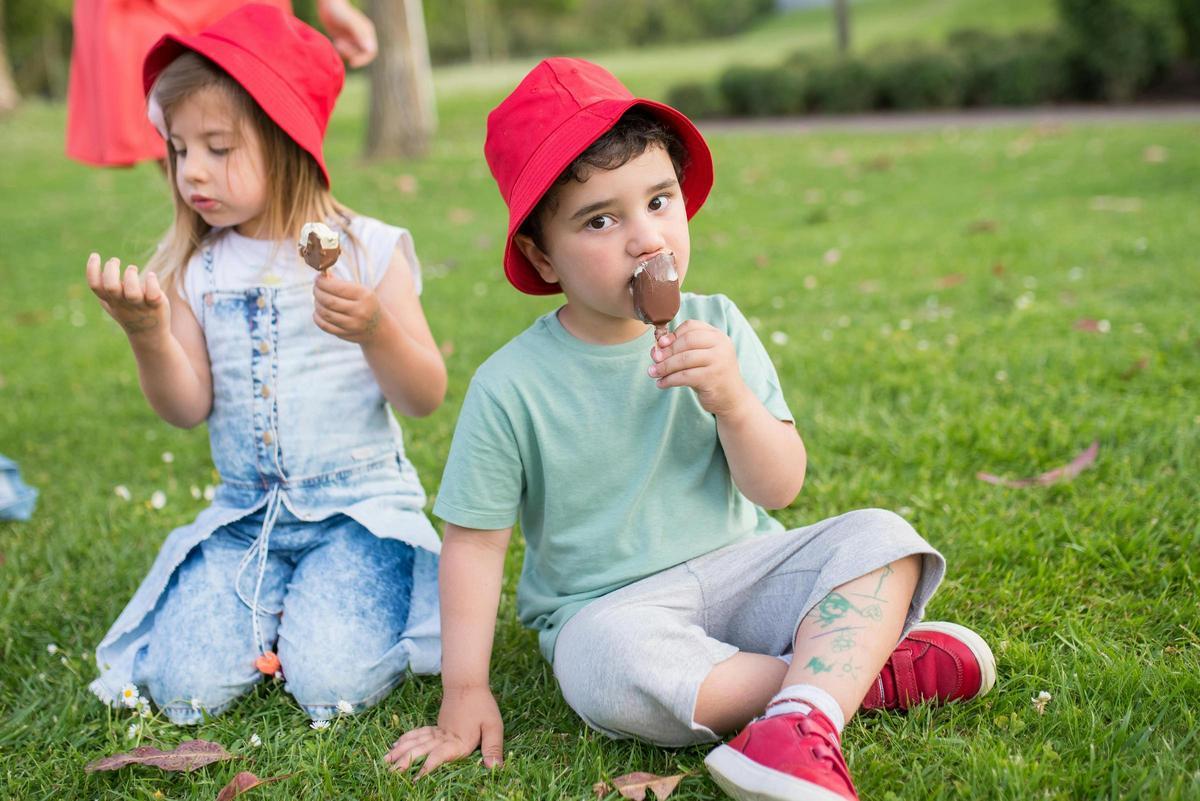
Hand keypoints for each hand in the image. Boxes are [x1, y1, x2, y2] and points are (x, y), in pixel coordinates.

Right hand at [86, 253, 170, 341]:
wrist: (149, 334)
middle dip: (111, 270)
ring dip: (131, 276)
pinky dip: (152, 282)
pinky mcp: (157, 305)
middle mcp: (123, 303)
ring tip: (132, 268)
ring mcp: (140, 305)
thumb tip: (94, 267)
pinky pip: (154, 294)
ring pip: (132, 292)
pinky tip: (151, 275)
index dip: (92, 269)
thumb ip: (103, 288)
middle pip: (111, 287)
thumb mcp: (112, 302)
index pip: (95, 286)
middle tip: (116, 261)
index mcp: (110, 301)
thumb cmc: (128, 312)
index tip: (96, 255)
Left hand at [312, 271, 388, 343]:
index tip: (317, 279)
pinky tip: (318, 311)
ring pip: (325, 313)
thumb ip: (341, 284)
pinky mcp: (346, 334)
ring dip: (317, 304)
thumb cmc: (366, 304)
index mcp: (364, 296)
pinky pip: (325, 325)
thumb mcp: (360, 291)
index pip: (337, 288)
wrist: (378, 327)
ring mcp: (353, 325)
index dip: (322, 283)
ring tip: (318, 299)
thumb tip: (321, 276)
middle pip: (329, 301)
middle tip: (315, 288)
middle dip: (317, 292)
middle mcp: (359, 311)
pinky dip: (317, 317)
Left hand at [317, 0, 377, 67]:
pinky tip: (335, 42)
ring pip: (353, 54)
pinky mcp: (345, 39)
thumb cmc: (339, 11)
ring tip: (337, 42)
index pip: (370, 52)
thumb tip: (370, 49)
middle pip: (361, 54)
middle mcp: (362, 36)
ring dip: (345, 52)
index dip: (363, 60)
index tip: (352, 62)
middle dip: (350, 53)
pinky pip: (346, 51)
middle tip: (339, 44)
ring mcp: (353, 38)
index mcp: (367, 33)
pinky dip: (340, 51)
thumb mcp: (350, 22)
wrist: (327, 4)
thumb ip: (360, 34)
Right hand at [385, 687, 503, 775]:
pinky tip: (396, 744)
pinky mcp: (436, 726)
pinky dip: (406, 739)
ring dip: (401, 751)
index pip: (439, 757)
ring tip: (386, 761)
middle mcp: (444, 738)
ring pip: (416, 742)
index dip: (427, 768)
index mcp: (458, 742)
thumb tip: (495, 768)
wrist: (468, 683)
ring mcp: (437, 731)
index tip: (415, 779)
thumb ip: (493, 747)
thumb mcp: (493, 726)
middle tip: (391, 772)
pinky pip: (418, 733)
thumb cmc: (483, 706)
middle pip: (421, 750)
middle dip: (406, 762)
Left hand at [648, 320, 754, 416]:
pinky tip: (661, 384)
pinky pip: (684, 376)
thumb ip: (680, 351)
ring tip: (653, 372)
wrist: (732, 399)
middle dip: (667, 351)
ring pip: (684, 359)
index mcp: (717, 336)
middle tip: (654, 360)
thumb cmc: (710, 375)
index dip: (673, 334)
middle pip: (687, 340)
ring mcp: (719, 361)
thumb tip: (656, 349)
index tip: (661, 344)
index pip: (692, 326)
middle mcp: (721, 345)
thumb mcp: (698, 359)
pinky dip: (669, 380)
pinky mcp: (713, 378)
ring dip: (664, 366)